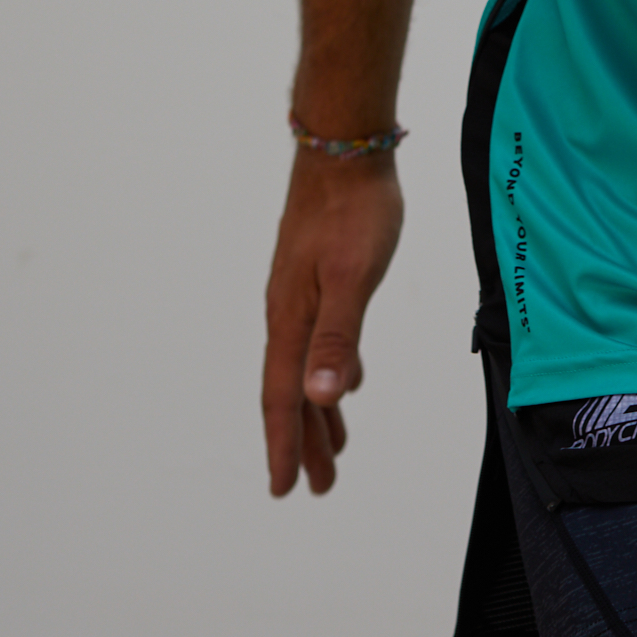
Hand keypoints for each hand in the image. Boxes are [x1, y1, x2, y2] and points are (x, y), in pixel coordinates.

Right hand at [261, 153, 404, 496]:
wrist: (345, 146)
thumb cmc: (353, 211)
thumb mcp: (353, 277)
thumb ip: (337, 338)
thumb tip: (320, 398)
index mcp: (291, 320)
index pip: (282, 398)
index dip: (284, 446)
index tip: (286, 490)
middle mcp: (287, 313)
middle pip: (292, 392)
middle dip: (304, 442)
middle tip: (319, 487)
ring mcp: (300, 294)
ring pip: (304, 367)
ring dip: (317, 411)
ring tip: (334, 448)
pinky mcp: (316, 276)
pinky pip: (318, 341)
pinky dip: (329, 371)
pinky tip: (346, 379)